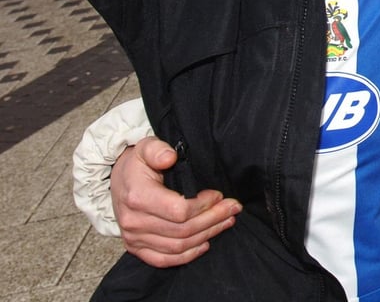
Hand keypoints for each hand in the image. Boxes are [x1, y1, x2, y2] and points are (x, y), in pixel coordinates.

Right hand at [113, 137, 240, 267]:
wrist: (118, 181)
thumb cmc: (137, 164)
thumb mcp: (145, 147)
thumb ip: (157, 149)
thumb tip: (170, 157)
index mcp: (138, 197)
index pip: (179, 210)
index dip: (204, 205)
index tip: (219, 195)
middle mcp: (134, 221)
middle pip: (182, 230)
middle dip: (213, 219)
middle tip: (233, 208)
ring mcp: (133, 238)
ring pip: (177, 246)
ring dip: (207, 235)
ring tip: (226, 221)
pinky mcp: (135, 248)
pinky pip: (162, 260)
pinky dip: (186, 256)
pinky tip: (205, 243)